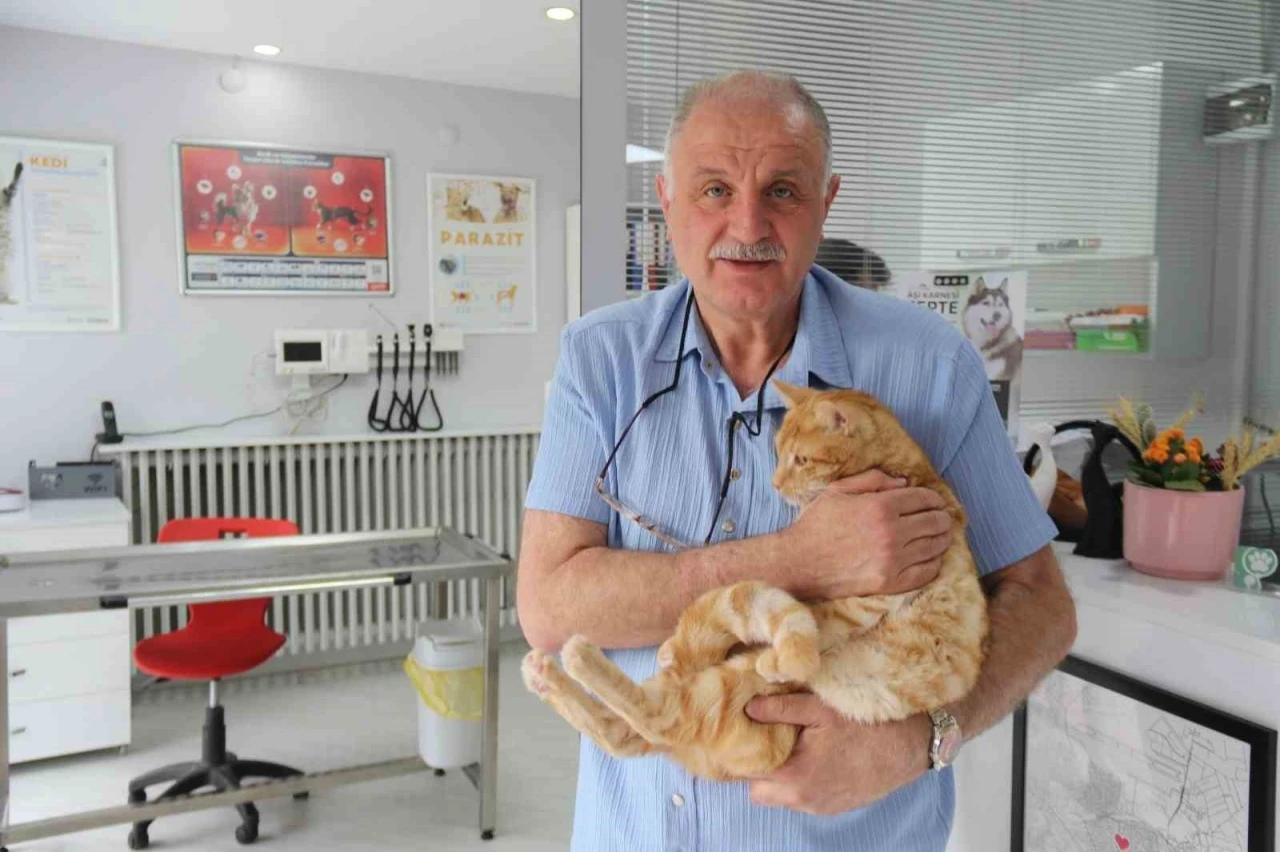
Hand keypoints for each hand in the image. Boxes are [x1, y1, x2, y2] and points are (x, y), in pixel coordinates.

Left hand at [745, 694, 930, 814]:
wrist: (915, 744)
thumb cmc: (869, 723)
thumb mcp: (820, 707)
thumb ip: (780, 709)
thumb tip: (748, 708)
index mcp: (795, 777)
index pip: (746, 776)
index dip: (737, 755)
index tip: (736, 737)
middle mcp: (805, 800)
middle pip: (759, 792)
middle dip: (756, 769)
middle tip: (762, 739)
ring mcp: (822, 807)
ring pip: (782, 798)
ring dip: (779, 777)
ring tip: (789, 745)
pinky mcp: (837, 807)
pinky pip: (804, 800)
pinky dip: (800, 782)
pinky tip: (812, 756)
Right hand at [781, 469, 951, 599]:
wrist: (799, 563)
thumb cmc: (817, 523)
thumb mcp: (838, 490)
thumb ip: (872, 480)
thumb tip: (904, 482)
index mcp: (881, 506)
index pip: (924, 499)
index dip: (934, 498)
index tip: (935, 502)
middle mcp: (892, 533)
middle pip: (934, 522)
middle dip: (942, 518)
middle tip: (941, 518)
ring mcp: (893, 560)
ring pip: (935, 546)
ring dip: (942, 539)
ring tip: (941, 536)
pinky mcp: (890, 582)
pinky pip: (926, 572)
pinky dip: (934, 563)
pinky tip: (931, 557)